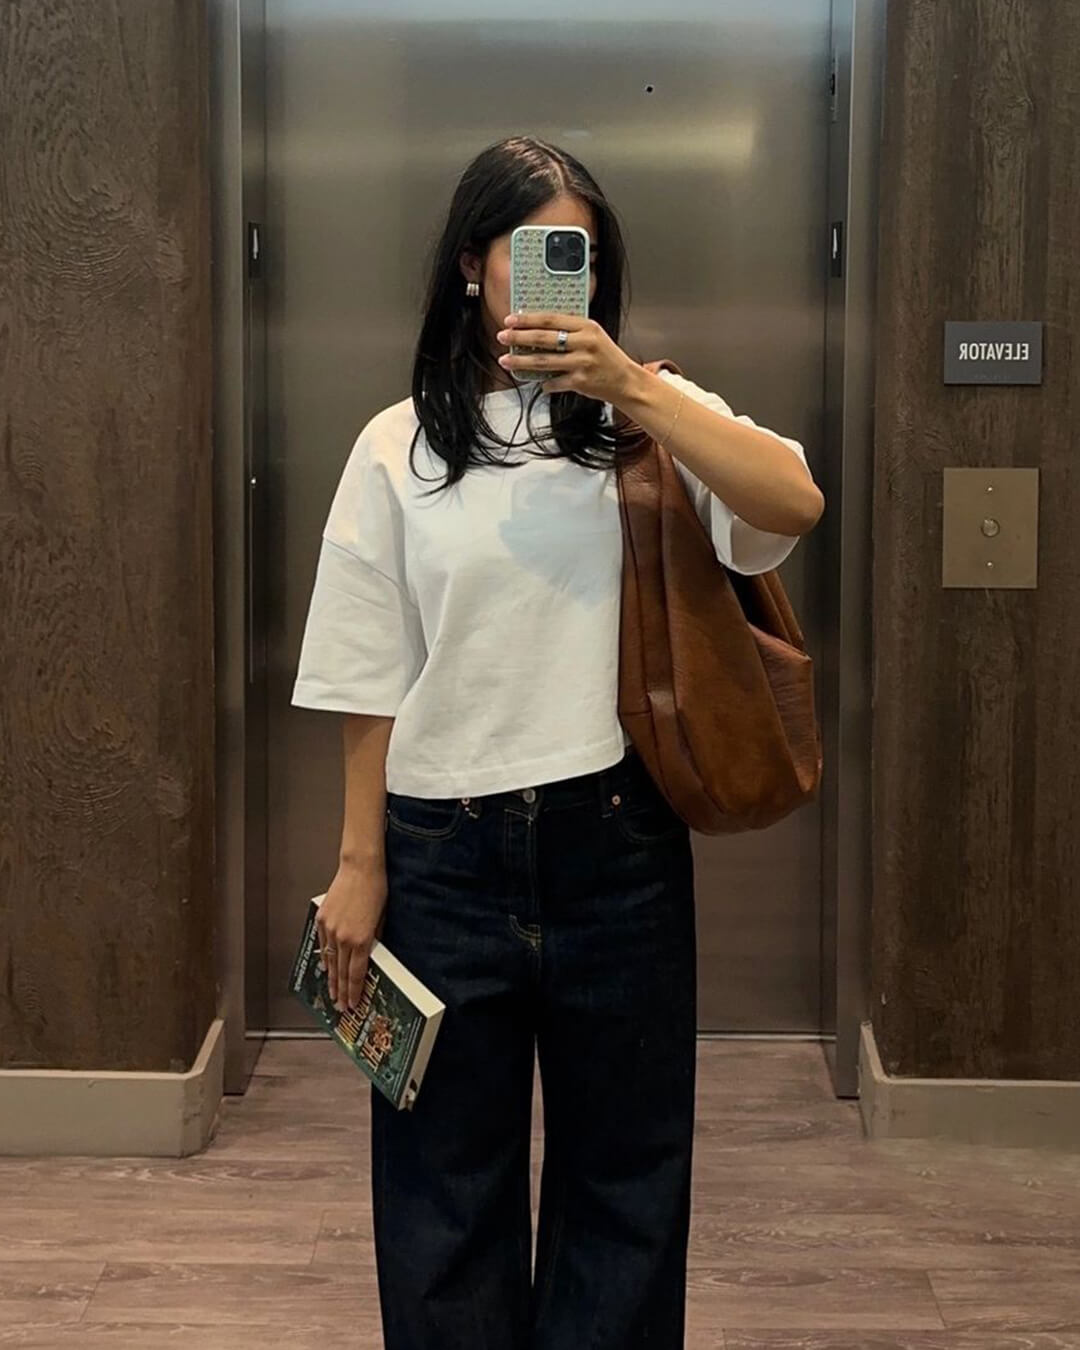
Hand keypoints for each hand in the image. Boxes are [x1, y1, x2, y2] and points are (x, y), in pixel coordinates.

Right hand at [316, 859, 387, 1012]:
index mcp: (361, 939)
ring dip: (331, 979)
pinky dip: (324, 957)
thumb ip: (375, 939)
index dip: (354, 992)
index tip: (353, 1004)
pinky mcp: (322, 919)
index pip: (356, 974)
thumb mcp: (383, 918)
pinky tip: (325, 967)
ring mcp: (330, 928)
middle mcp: (343, 937)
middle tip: (341, 1007)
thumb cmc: (376, 888)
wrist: (360, 867)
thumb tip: (371, 953)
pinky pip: (323, 944)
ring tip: (332, 993)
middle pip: (341, 972)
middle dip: (341, 992)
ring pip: (330, 961)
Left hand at [495, 312, 641, 405]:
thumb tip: (537, 329)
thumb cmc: (606, 357)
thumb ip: (570, 331)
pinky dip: (543, 383)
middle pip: (544, 338)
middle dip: (519, 337)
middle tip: (502, 337)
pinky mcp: (580, 382)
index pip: (551, 319)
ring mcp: (582, 363)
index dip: (528, 319)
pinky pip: (554, 382)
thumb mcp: (592, 335)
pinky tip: (536, 383)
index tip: (511, 319)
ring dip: (521, 361)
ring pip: (544, 361)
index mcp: (586, 326)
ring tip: (505, 360)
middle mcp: (584, 343)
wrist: (625, 381)